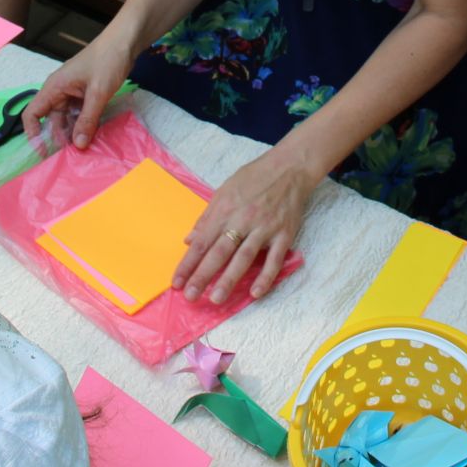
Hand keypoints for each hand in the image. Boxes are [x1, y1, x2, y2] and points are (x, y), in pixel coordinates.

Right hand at [22, 31, 136, 150]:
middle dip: (59, 138)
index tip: (43, 152)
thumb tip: (78, 145)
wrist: (125, 41)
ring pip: (67, 118)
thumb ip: (87, 119)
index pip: (32, 114)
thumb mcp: (98, 93)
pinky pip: (80, 113)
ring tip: (83, 149)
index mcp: (54, 87)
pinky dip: (84, 124)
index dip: (33, 134)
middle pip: (51, 120)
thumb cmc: (108, 60)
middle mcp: (59, 91)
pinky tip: (93, 135)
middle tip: (71, 157)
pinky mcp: (85, 93)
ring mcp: (73, 92)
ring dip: (74, 132)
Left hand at [174, 148, 314, 304]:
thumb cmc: (254, 178)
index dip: (188, 263)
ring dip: (229, 279)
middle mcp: (242, 220)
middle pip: (219, 252)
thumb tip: (189, 240)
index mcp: (225, 209)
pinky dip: (266, 277)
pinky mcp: (284, 234)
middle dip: (203, 275)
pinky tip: (255, 292)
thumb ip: (207, 217)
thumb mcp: (224, 190)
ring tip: (217, 298)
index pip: (202, 242)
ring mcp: (264, 228)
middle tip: (191, 296)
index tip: (177, 283)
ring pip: (244, 257)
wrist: (289, 168)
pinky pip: (274, 259)